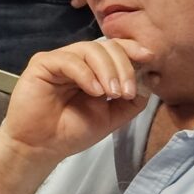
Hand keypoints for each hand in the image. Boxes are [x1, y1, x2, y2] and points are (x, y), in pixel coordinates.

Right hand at [0, 38, 150, 167]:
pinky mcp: (42, 64)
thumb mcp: (113, 116)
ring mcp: (59, 60)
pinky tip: (94, 91)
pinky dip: (86, 74)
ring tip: (112, 94)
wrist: (42, 147)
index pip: (115, 49)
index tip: (149, 58)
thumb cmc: (72, 131)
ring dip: (108, 70)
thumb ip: (133, 99)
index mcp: (93, 69)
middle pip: (106, 46)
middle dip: (124, 66)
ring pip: (90, 49)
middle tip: (127, 92)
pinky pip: (69, 60)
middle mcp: (77, 60)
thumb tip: (151, 77)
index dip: (132, 49)